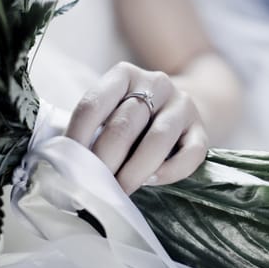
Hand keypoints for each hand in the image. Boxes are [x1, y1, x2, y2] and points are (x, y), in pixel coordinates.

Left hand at [66, 62, 207, 193]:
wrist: (181, 108)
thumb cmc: (135, 116)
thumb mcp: (113, 109)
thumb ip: (95, 129)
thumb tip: (67, 165)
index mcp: (124, 75)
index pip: (93, 104)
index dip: (76, 137)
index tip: (66, 165)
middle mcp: (156, 83)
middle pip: (124, 124)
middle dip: (104, 161)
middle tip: (91, 186)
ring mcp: (182, 105)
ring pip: (158, 139)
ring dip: (133, 171)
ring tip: (118, 192)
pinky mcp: (202, 130)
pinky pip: (189, 154)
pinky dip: (168, 172)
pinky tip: (150, 182)